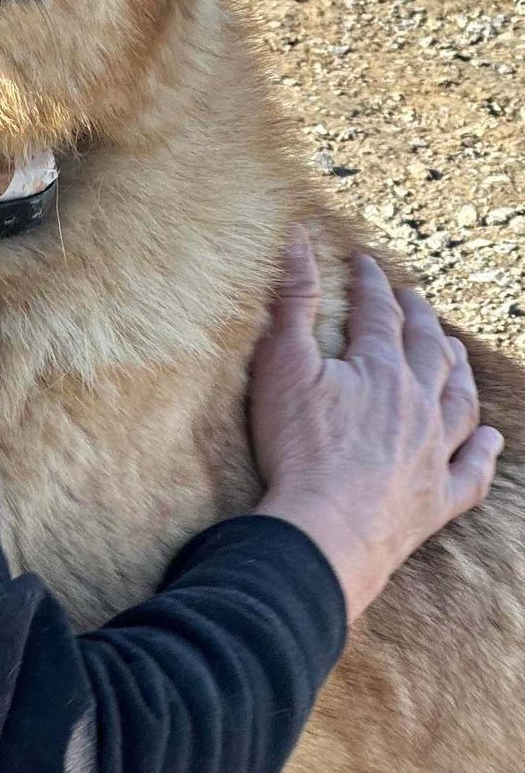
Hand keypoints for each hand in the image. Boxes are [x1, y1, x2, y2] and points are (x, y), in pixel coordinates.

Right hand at [248, 229, 502, 623]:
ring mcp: (435, 452)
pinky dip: (484, 453)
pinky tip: (490, 439)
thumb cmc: (298, 448)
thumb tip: (298, 240)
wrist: (326, 531)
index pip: (380, 312)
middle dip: (419, 318)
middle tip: (413, 299)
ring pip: (459, 402)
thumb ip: (291, 300)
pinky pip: (472, 471)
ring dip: (458, 373)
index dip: (371, 283)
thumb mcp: (281, 363)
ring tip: (455, 353)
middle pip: (428, 349)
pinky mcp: (437, 499)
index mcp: (381, 368)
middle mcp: (419, 403)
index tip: (365, 263)